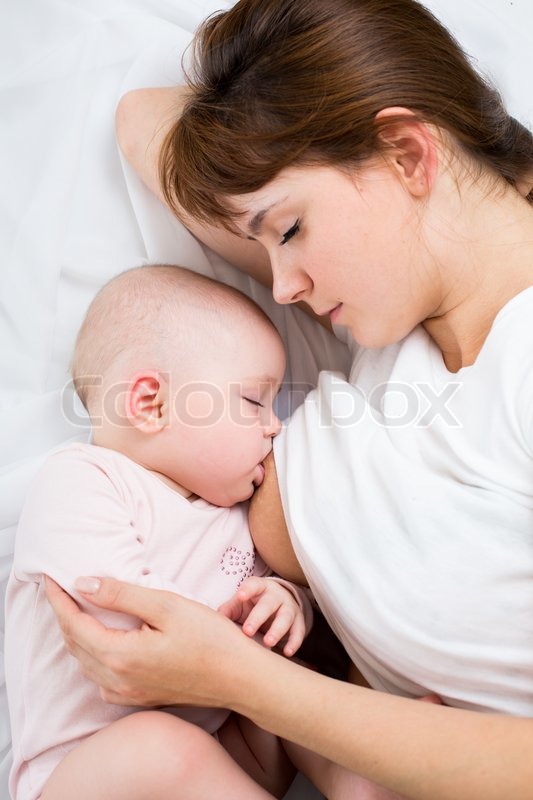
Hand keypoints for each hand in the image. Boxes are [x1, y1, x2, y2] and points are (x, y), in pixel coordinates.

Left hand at [44, 575, 258, 707]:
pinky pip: (101, 678)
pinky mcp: (140, 698)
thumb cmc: (210, 639)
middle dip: (63, 615)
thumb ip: (122, 595)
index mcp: (120, 656)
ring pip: (86, 663)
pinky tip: (101, 642)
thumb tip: (83, 584)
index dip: (59, 599)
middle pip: (75, 645)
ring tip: (75, 609)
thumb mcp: (166, 605)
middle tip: (59, 589)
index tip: (49, 578)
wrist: (241, 677)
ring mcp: (128, 694)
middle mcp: (117, 681)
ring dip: (75, 635)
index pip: (74, 624)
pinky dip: (92, 655)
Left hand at [218, 576, 306, 656]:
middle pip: (268, 604)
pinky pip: (299, 631)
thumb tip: (218, 620)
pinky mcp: (298, 621)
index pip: (254, 585)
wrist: (279, 602)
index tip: (240, 596)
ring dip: (277, 630)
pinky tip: (287, 652)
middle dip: (258, 617)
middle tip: (248, 631)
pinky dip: (294, 641)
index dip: (248, 589)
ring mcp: (289, 607)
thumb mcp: (241, 604)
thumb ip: (229, 609)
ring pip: (285, 617)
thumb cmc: (253, 604)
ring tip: (268, 643)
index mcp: (260, 587)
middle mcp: (276, 595)